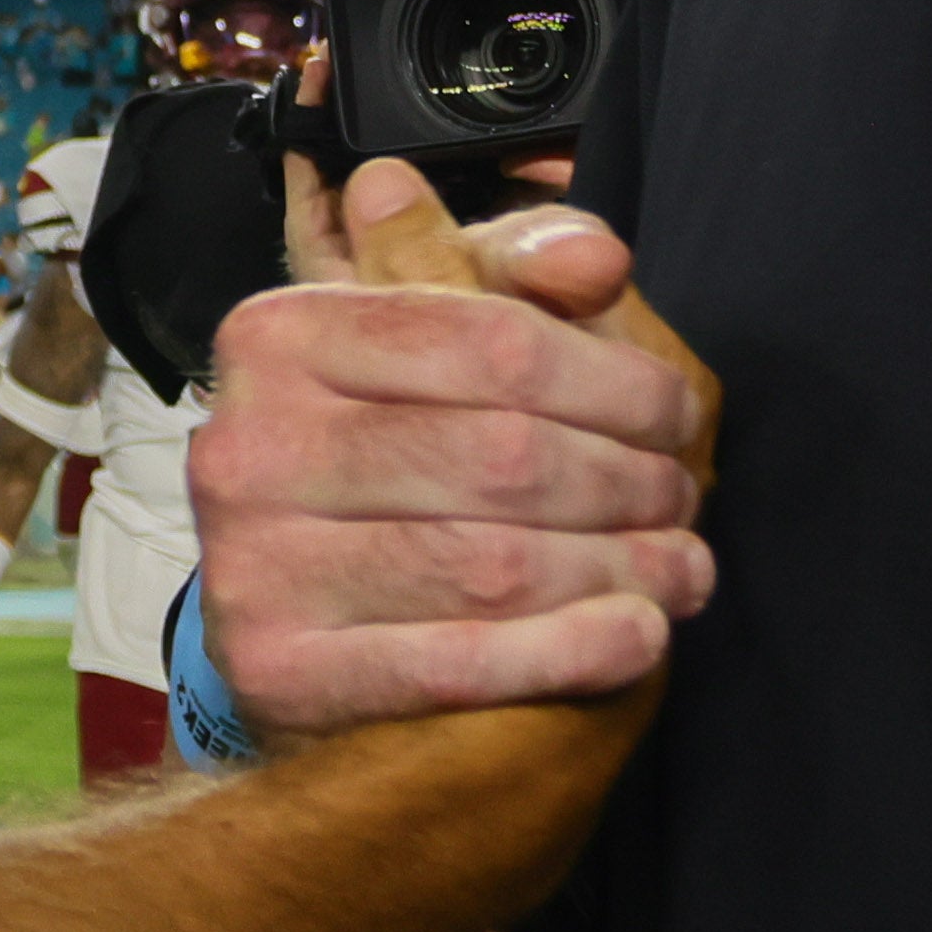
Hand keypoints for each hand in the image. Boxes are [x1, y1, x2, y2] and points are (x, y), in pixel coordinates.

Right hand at [185, 160, 718, 730]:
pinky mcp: (277, 672)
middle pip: (504, 456)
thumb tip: (593, 259)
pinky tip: (638, 634)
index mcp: (282, 333)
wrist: (286, 624)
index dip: (616, 382)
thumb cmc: (389, 453)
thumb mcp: (441, 333)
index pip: (495, 344)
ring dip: (619, 569)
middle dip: (626, 481)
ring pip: (492, 564)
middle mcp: (250, 444)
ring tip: (682, 570)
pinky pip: (459, 664)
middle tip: (681, 500)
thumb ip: (519, 275)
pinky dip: (570, 650)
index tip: (677, 414)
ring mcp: (253, 565)